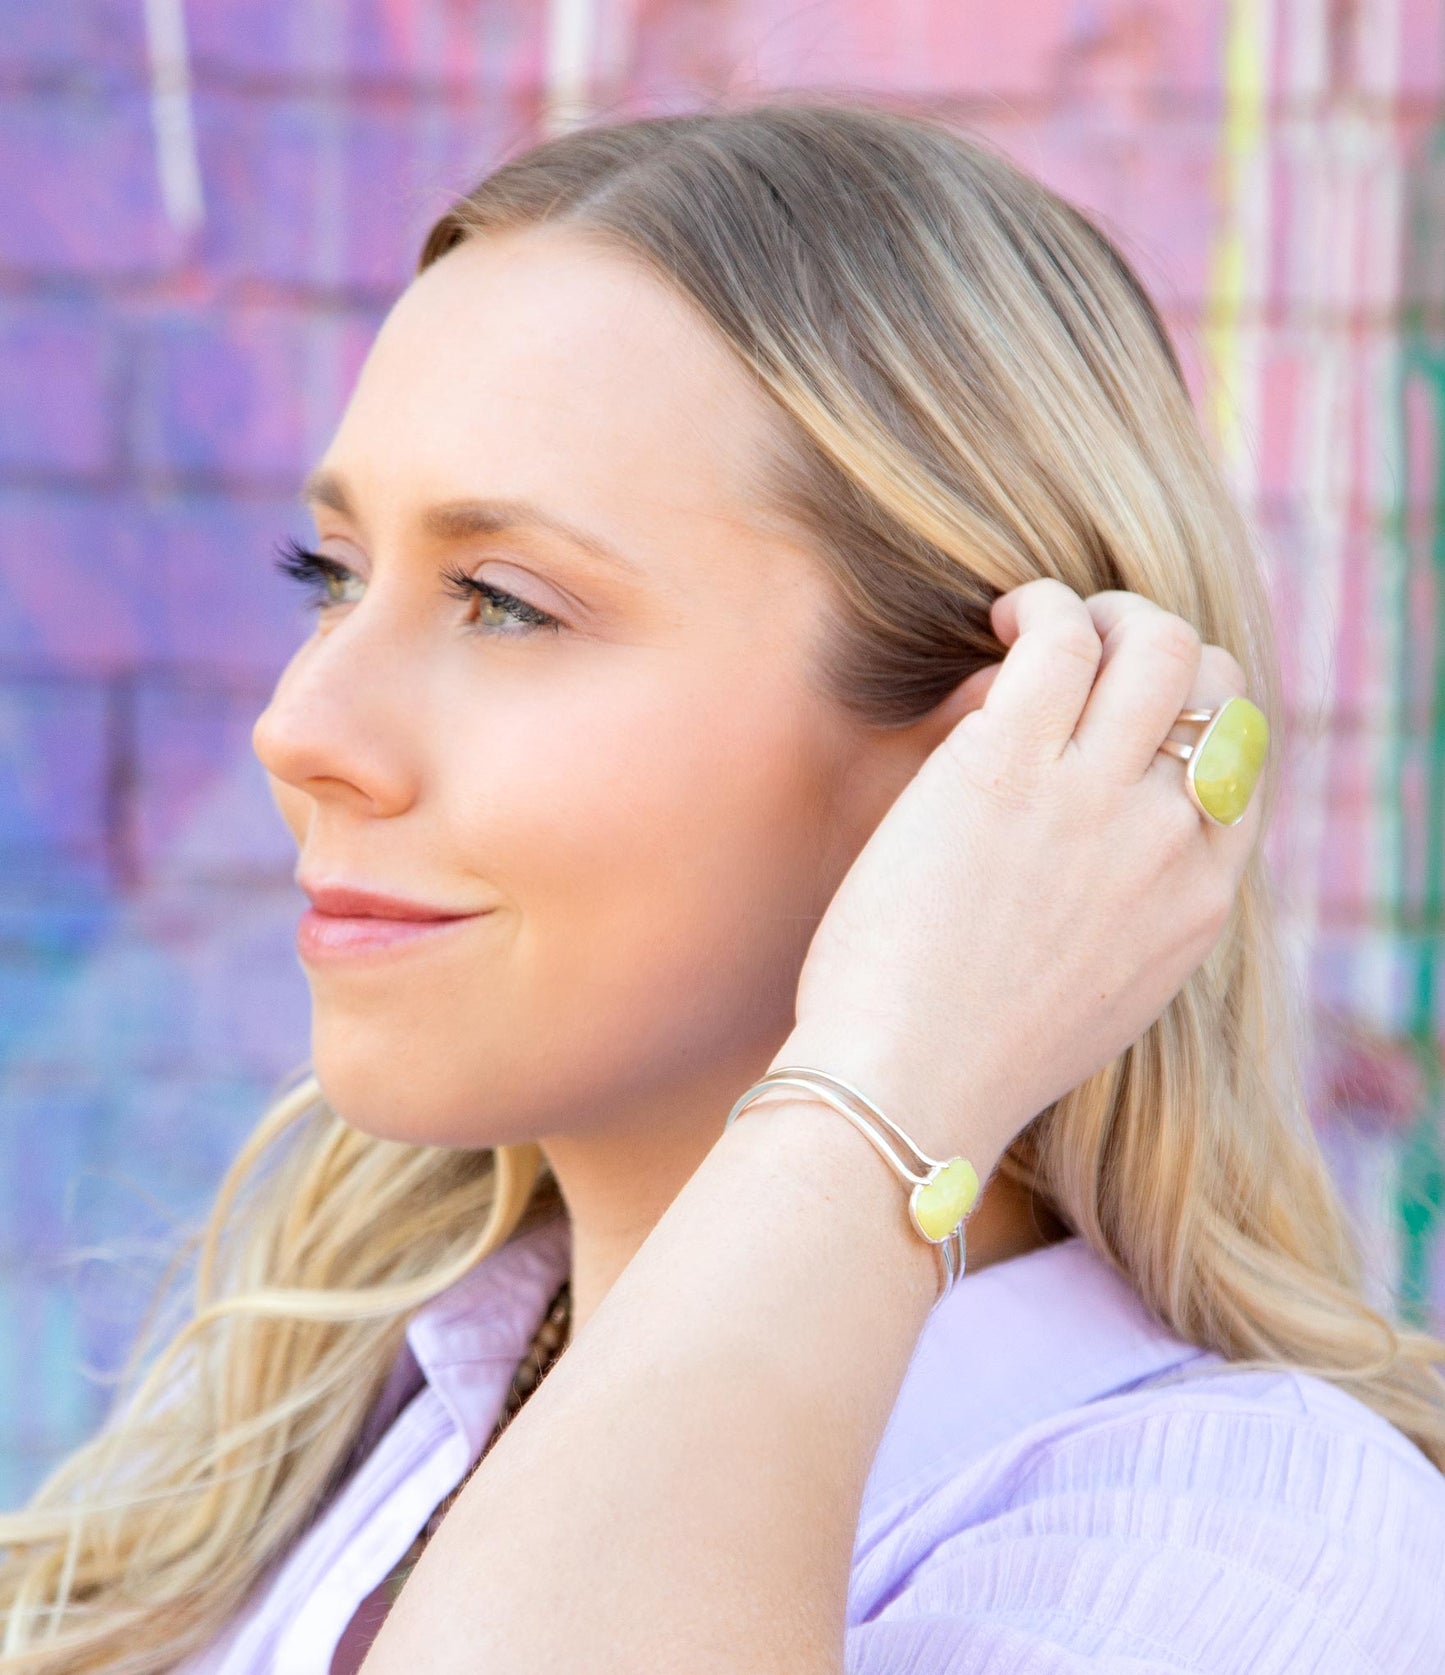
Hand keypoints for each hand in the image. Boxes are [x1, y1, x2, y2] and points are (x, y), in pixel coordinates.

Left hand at [774, 579, 1261, 1174]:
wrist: (909, 1087)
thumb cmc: (972, 1049)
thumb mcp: (1103, 989)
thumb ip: (1130, 904)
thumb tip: (1101, 818)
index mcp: (1198, 898)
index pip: (1238, 762)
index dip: (1188, 715)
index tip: (1122, 710)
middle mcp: (1166, 839)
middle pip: (1215, 685)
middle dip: (1158, 645)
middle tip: (1086, 648)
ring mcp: (1095, 798)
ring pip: (1159, 642)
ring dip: (1108, 612)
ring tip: (1038, 625)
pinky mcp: (1009, 766)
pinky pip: (1060, 636)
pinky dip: (1041, 605)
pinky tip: (999, 621)